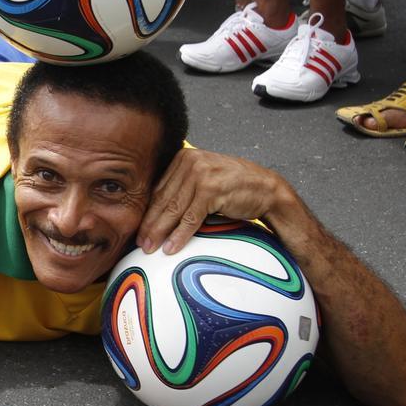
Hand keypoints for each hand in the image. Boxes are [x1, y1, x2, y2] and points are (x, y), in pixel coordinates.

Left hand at [136, 149, 291, 255]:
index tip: (138, 229)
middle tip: (140, 244)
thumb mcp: (204, 178)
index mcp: (184, 158)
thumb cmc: (234, 186)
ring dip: (160, 232)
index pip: (160, 189)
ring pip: (174, 210)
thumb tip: (154, 211)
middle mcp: (190, 162)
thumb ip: (182, 187)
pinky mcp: (212, 190)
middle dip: (150, 224)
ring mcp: (201, 175)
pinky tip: (171, 248)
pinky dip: (179, 235)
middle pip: (164, 199)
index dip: (147, 211)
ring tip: (150, 248)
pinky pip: (190, 218)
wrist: (266, 188)